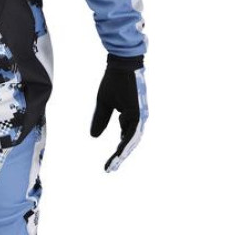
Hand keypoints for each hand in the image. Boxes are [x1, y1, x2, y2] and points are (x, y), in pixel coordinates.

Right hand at [90, 53, 147, 171]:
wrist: (120, 65)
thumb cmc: (114, 81)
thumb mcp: (104, 103)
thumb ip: (101, 119)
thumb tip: (94, 137)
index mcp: (130, 116)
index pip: (124, 138)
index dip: (117, 152)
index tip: (108, 165)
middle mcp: (137, 118)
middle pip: (130, 142)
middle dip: (120, 156)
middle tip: (110, 169)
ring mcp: (140, 116)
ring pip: (132, 139)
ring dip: (123, 152)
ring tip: (114, 164)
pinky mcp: (139, 112)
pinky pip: (134, 131)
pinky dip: (127, 142)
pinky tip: (120, 151)